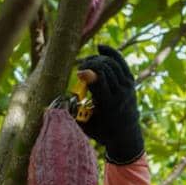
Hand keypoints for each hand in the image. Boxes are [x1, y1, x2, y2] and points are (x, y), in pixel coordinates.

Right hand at [77, 44, 143, 164]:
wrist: (126, 136)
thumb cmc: (101, 132)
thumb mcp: (86, 125)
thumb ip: (74, 112)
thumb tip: (55, 103)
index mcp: (108, 105)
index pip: (99, 80)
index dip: (87, 72)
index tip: (79, 73)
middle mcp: (120, 94)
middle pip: (105, 68)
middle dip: (90, 64)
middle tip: (81, 67)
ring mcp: (127, 87)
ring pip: (112, 63)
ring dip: (97, 59)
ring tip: (87, 63)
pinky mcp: (130, 82)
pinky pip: (121, 62)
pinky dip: (110, 53)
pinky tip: (99, 48)